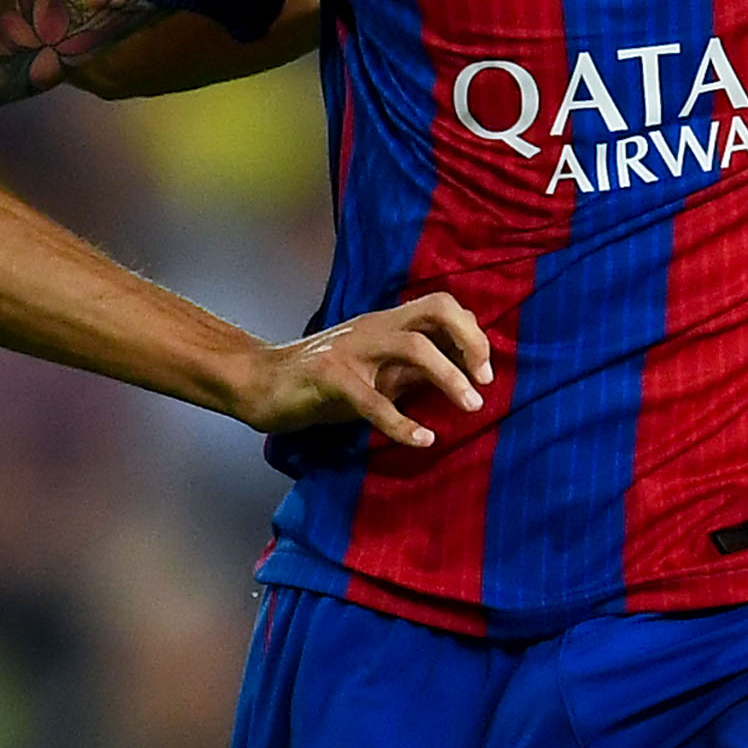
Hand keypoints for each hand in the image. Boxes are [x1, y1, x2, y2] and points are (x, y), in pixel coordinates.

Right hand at [231, 294, 491, 448]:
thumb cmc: (323, 383)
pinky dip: (401, 422)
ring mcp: (351, 349)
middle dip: (471, 342)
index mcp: (387, 323)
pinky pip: (372, 399)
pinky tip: (423, 440)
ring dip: (448, 377)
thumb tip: (462, 376)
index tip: (486, 373)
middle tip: (485, 382)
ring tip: (471, 407)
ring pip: (412, 346)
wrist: (261, 383)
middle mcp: (374, 327)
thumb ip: (414, 371)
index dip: (473, 334)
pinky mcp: (328, 377)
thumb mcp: (377, 373)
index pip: (443, 307)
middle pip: (437, 308)